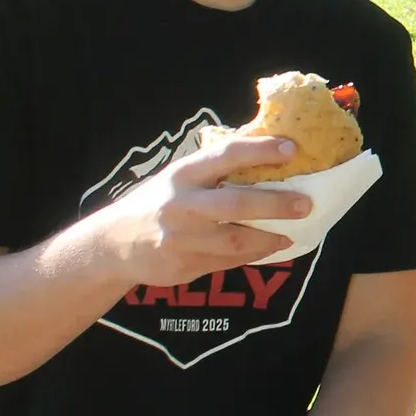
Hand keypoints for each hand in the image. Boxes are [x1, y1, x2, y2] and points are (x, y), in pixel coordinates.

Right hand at [88, 136, 308, 287]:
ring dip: (270, 239)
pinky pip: (227, 262)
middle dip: (275, 205)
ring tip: (292, 234)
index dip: (260, 150)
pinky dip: (253, 255)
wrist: (111, 245)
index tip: (293, 148)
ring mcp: (181, 240)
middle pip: (235, 204)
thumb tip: (268, 154)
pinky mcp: (183, 267)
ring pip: (236, 242)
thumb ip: (213, 171)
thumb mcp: (177, 178)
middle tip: (305, 205)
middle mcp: (181, 206)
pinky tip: (269, 247)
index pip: (225, 155)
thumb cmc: (156, 202)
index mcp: (182, 176)